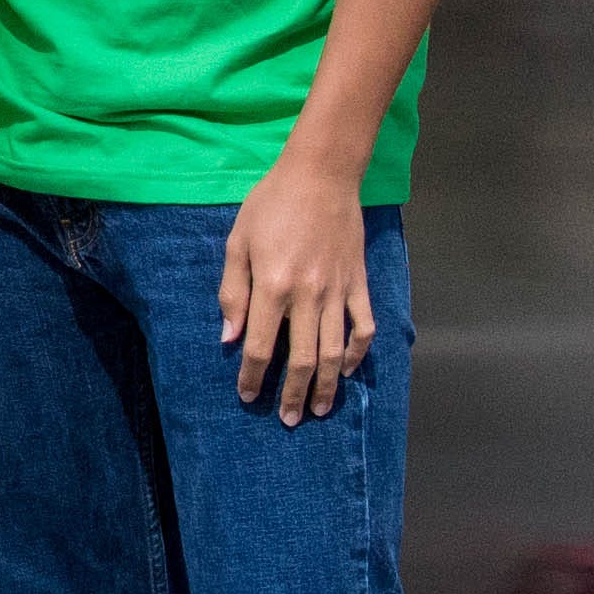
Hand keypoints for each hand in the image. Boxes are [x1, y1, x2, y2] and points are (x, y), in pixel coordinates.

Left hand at [219, 158, 373, 421]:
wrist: (320, 174)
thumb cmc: (271, 204)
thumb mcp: (237, 242)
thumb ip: (232, 293)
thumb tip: (229, 339)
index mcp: (272, 286)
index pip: (261, 347)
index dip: (253, 377)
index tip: (247, 396)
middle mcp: (307, 295)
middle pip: (304, 360)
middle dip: (294, 395)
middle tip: (289, 419)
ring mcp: (337, 291)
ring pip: (336, 352)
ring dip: (329, 386)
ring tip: (321, 409)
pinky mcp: (359, 282)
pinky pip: (364, 326)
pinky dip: (359, 353)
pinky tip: (349, 370)